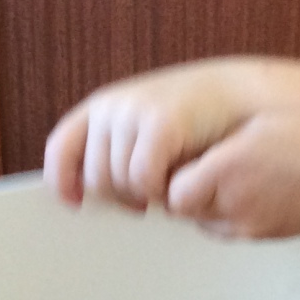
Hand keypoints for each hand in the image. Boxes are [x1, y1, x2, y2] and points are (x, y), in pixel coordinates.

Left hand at [44, 61, 250, 209]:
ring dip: (142, 196)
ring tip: (164, 185)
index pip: (61, 149)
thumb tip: (80, 192)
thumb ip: (113, 153)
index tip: (74, 204)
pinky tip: (174, 183)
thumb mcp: (142, 132)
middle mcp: (111, 107)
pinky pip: (143, 178)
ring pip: (118, 183)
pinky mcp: (161, 123)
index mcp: (101, 108)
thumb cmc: (193, 121)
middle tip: (142, 201)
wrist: (239, 96)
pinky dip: (158, 191)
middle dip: (119, 198)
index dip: (62, 182)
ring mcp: (133, 112)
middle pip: (95, 178)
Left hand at [166, 111, 299, 239]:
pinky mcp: (259, 236)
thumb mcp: (253, 128)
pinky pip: (226, 230)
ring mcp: (245, 226)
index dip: (177, 178)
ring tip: (231, 181)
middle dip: (188, 191)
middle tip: (206, 169)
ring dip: (206, 206)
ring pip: (203, 222)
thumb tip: (182, 166)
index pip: (174, 191)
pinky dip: (226, 217)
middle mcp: (230, 204)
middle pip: (185, 210)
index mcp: (224, 170)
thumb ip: (214, 150)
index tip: (189, 163)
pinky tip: (246, 196)